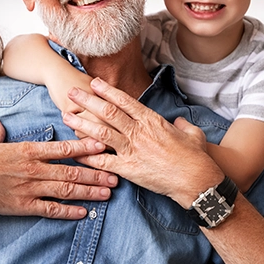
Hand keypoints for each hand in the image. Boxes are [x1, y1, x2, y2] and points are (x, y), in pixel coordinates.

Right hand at [0, 120, 117, 219]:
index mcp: (28, 150)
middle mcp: (34, 169)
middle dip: (96, 174)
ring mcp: (30, 189)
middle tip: (116, 176)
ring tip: (107, 194)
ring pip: (66, 191)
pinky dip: (68, 212)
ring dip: (89, 193)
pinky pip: (50, 210)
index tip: (103, 146)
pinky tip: (84, 213)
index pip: (63, 148)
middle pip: (72, 172)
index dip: (85, 147)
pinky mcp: (23, 206)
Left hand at [62, 78, 224, 207]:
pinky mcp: (128, 169)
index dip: (108, 91)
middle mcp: (139, 132)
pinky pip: (102, 161)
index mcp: (152, 121)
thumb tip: (177, 122)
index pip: (125, 101)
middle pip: (108, 112)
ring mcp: (132, 150)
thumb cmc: (196, 157)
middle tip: (72, 92)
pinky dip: (87, 156)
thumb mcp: (192, 134)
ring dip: (81, 124)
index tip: (94, 83)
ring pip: (101, 133)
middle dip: (87, 101)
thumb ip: (181, 125)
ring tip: (67, 116)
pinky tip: (74, 151)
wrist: (195, 181)